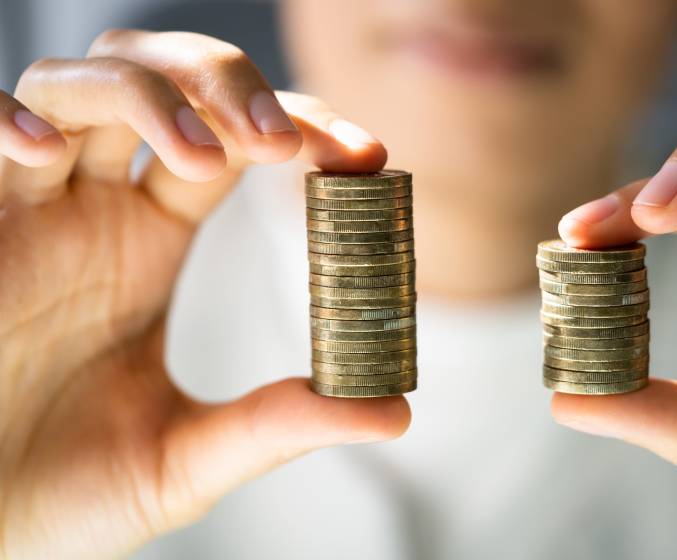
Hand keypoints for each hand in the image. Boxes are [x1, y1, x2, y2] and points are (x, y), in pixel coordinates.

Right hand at [0, 30, 408, 558]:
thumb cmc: (68, 493)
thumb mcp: (189, 456)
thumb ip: (279, 425)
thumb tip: (394, 412)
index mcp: (153, 240)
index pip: (236, 142)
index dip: (300, 129)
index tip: (364, 157)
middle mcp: (99, 209)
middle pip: (166, 81)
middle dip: (229, 84)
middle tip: (281, 142)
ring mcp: (34, 210)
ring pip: (84, 83)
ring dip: (151, 92)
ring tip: (202, 156)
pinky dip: (15, 119)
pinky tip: (48, 152)